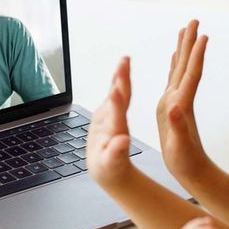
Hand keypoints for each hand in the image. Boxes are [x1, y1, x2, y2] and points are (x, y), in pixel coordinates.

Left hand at [88, 57, 138, 192]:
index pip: (114, 116)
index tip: (118, 89)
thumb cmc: (109, 167)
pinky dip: (120, 81)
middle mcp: (107, 121)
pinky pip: (118, 94)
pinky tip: (122, 71)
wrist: (104, 168)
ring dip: (120, 76)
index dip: (117, 102)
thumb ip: (116, 152)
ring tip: (124, 61)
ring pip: (115, 93)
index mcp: (110, 133)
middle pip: (115, 99)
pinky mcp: (111, 113)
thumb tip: (122, 141)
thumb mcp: (112, 164)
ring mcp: (107, 116)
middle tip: (124, 62)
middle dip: (119, 80)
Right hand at [155, 20, 213, 181]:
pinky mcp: (173, 107)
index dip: (196, 54)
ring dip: (182, 50)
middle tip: (193, 20)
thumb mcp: (180, 148)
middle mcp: (180, 100)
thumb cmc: (186, 163)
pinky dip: (174, 66)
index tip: (202, 34)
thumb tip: (175, 107)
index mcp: (181, 105)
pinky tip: (173, 59)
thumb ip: (179, 127)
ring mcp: (177, 102)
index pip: (191, 75)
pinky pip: (174, 80)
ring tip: (184, 31)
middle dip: (189, 42)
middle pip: (187, 65)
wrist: (194, 173)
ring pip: (181, 69)